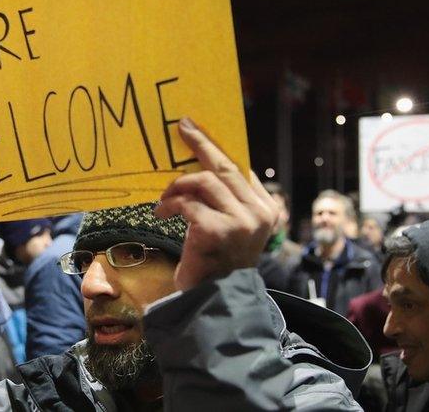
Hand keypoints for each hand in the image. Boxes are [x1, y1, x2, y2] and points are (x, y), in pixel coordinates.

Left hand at [154, 118, 278, 290]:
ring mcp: (241, 222)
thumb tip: (205, 162)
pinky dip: (169, 205)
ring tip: (164, 199)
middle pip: (225, 167)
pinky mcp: (217, 231)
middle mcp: (259, 214)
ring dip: (177, 186)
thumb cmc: (217, 261)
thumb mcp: (232, 227)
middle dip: (201, 143)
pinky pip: (187, 203)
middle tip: (183, 128)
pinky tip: (161, 214)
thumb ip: (229, 200)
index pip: (240, 169)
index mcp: (267, 209)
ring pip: (204, 181)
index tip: (197, 132)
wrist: (214, 301)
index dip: (217, 148)